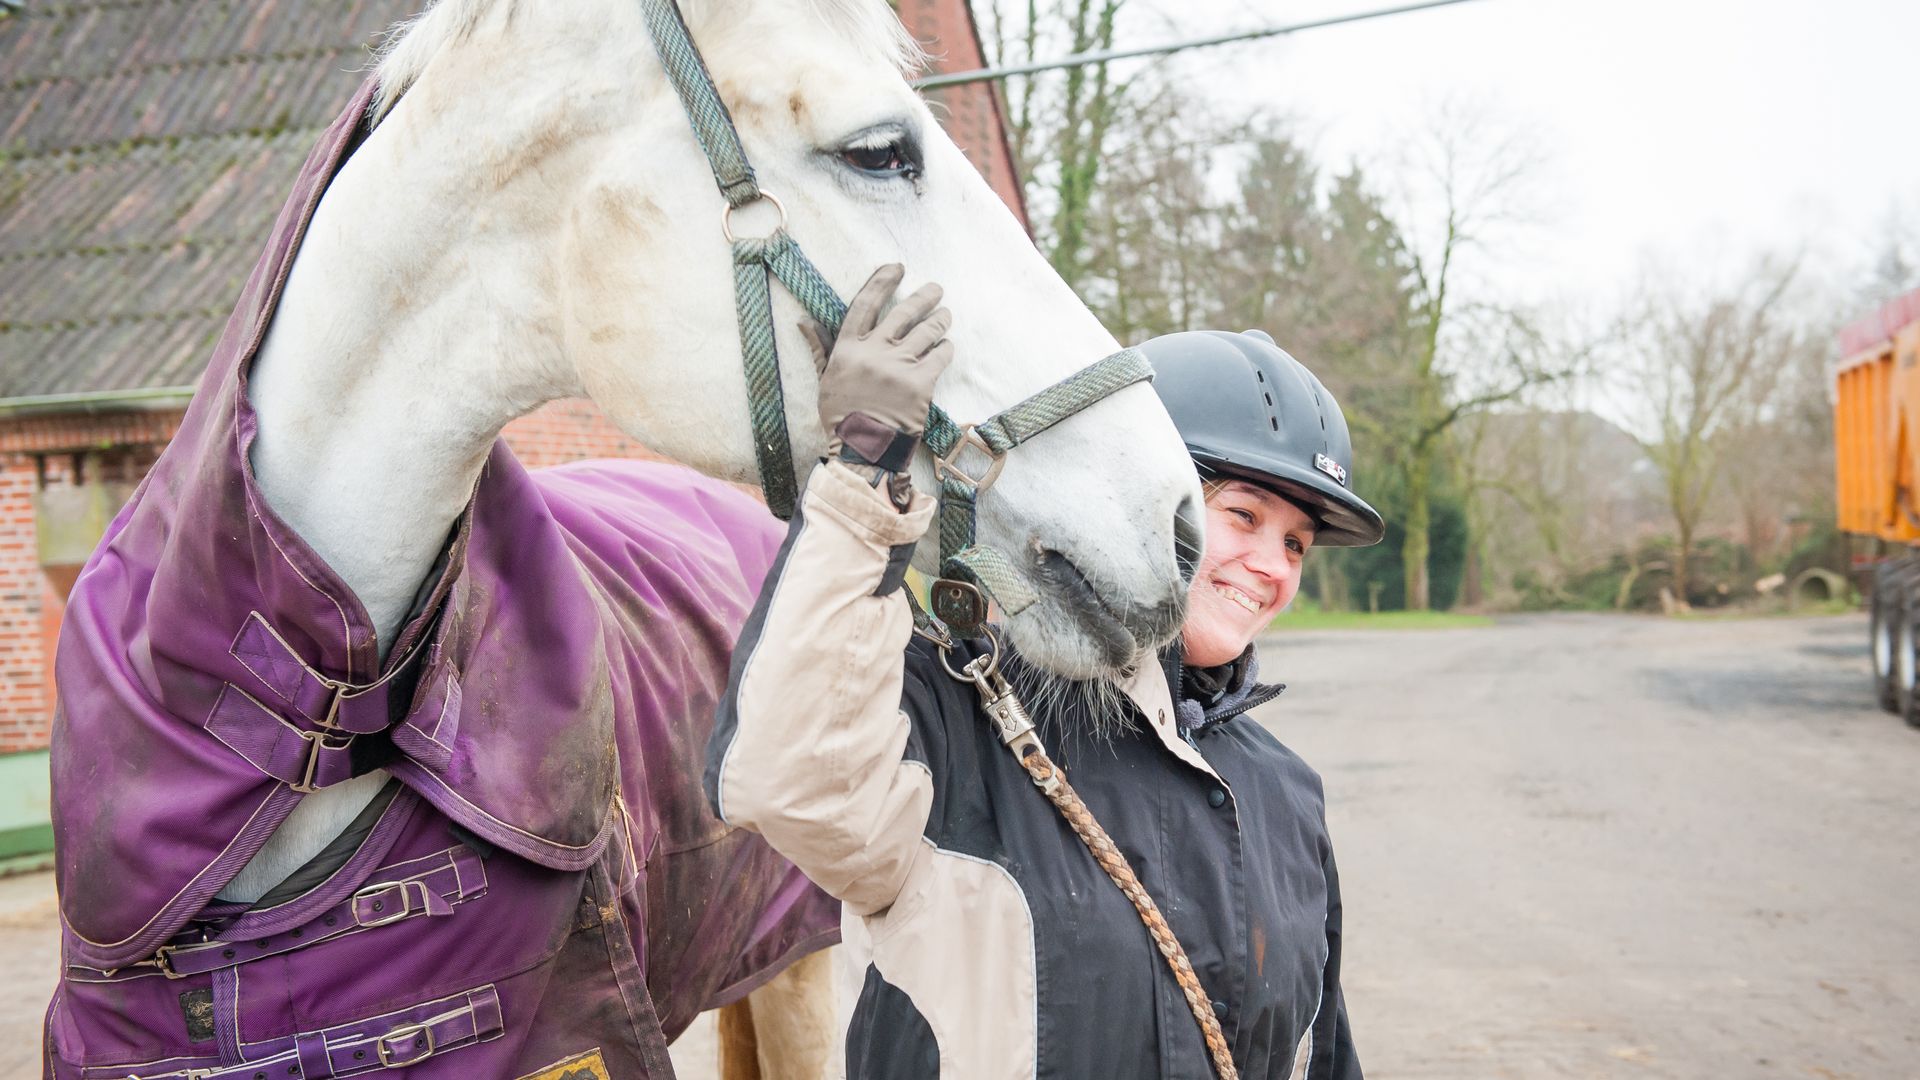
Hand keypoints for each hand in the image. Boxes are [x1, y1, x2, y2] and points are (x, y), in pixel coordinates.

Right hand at [802, 263, 954, 470]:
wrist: (863, 452)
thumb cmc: (841, 419)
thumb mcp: (825, 381)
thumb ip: (820, 348)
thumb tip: (804, 321)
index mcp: (847, 349)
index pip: (865, 304)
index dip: (882, 281)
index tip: (897, 267)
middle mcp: (873, 352)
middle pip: (903, 313)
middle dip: (924, 297)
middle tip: (936, 289)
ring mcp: (898, 366)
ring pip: (926, 331)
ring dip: (940, 319)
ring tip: (946, 315)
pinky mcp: (920, 384)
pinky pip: (939, 356)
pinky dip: (946, 348)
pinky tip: (947, 346)